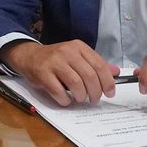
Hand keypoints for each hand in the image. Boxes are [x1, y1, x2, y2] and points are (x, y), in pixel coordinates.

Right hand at [2, 39, 116, 105]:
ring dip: (81, 96)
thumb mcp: (77, 57)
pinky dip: (65, 99)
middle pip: (90, 76)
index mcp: (79, 47)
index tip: (109, 93)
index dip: (108, 82)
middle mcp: (68, 52)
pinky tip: (66, 100)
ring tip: (80, 99)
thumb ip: (95, 65)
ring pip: (76, 84)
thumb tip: (116, 72)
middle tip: (94, 100)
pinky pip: (58, 91)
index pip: (100, 66)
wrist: (30, 56)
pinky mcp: (43, 73)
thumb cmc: (57, 59)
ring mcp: (54, 62)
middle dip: (95, 93)